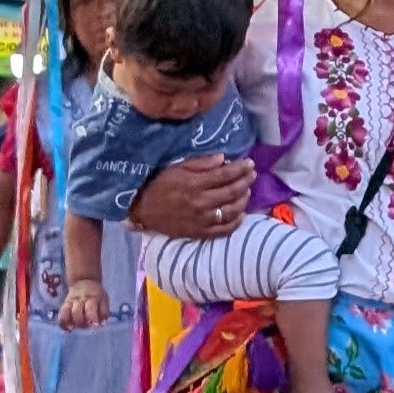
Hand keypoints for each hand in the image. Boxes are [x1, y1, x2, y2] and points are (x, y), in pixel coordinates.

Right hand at [57, 281, 109, 329]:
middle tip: (86, 325)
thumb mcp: (104, 300)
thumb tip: (101, 324)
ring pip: (66, 312)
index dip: (92, 318)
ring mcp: (71, 302)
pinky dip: (62, 322)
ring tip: (72, 328)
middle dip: (81, 323)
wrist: (84, 281)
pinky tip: (66, 328)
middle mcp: (80, 300)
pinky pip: (61, 314)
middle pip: (76, 312)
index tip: (95, 325)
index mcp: (92, 298)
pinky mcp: (65, 304)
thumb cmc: (96, 294)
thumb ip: (103, 312)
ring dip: (69, 322)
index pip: (90, 309)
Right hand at [130, 154, 251, 238]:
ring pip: (231, 211)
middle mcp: (201, 202)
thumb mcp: (176, 167)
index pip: (225, 175)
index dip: (241, 168)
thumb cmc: (158, 184)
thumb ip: (201, 163)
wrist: (141, 209)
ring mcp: (201, 219)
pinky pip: (223, 230)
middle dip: (246, 181)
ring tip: (247, 191)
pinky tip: (241, 214)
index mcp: (195, 184)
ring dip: (243, 200)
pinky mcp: (199, 233)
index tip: (250, 163)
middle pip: (232, 192)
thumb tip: (224, 159)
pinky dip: (235, 222)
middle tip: (252, 175)